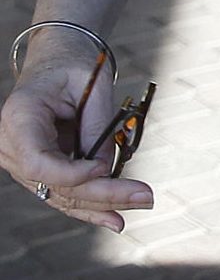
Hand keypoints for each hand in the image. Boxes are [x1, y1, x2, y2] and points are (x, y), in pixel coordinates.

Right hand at [0, 42, 153, 232]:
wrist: (58, 61)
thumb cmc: (75, 67)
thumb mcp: (91, 84)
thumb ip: (96, 125)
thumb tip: (106, 168)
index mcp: (19, 118)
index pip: (37, 162)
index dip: (70, 174)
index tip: (103, 169)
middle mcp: (12, 146)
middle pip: (53, 184)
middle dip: (101, 194)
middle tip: (145, 196)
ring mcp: (24, 162)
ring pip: (61, 194)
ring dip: (101, 205)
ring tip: (139, 205)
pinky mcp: (41, 170)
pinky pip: (63, 192)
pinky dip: (90, 206)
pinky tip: (115, 218)